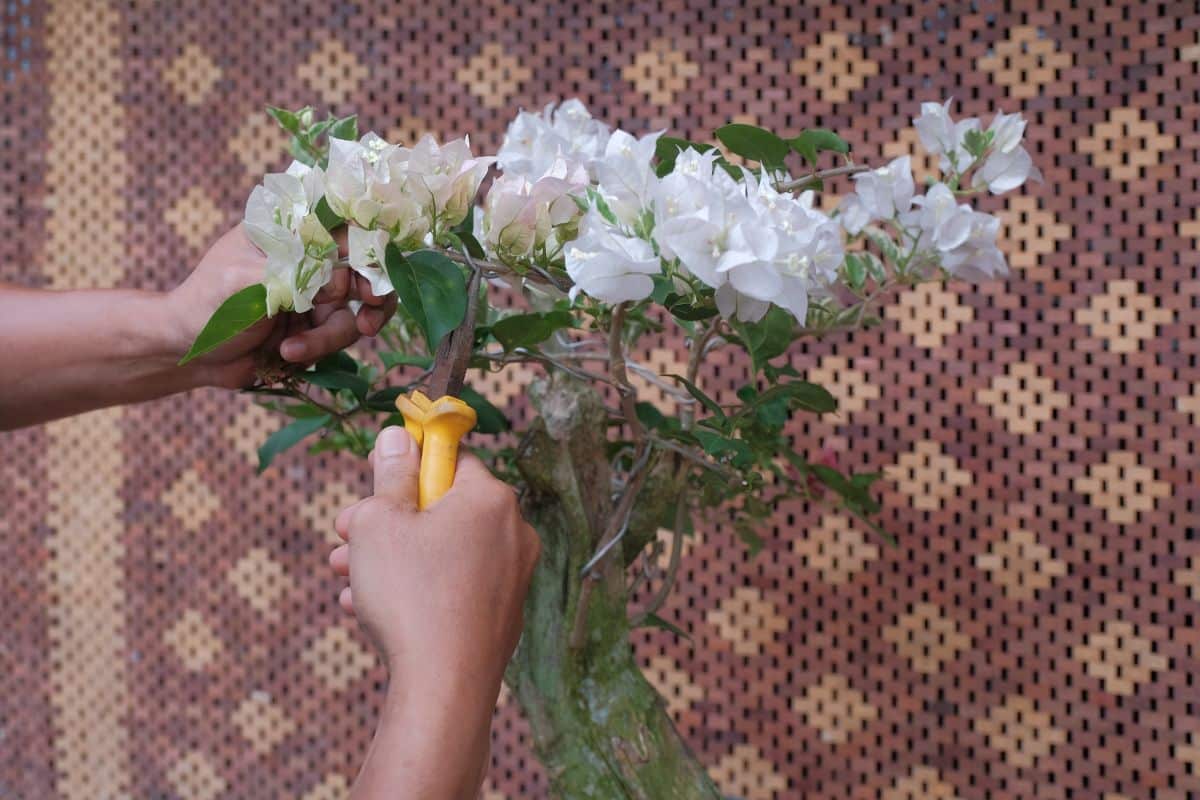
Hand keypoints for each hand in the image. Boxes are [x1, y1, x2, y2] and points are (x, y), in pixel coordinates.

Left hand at [165, 226, 396, 387]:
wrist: (188, 354)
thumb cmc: (207, 306)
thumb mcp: (247, 281)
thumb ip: (295, 273)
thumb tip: (343, 277)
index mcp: (290, 230)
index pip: (346, 225)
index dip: (370, 247)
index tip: (374, 274)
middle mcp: (310, 257)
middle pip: (367, 268)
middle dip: (372, 296)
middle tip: (367, 319)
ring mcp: (316, 293)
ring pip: (356, 311)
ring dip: (330, 336)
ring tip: (295, 349)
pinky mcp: (317, 327)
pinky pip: (341, 337)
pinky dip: (318, 349)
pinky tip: (287, 354)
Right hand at [328, 426, 539, 798]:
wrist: (444, 687)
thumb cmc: (410, 596)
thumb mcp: (380, 522)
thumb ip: (388, 475)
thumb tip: (396, 437)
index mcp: (490, 498)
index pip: (450, 459)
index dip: (406, 466)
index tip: (372, 477)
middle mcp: (514, 533)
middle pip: (443, 509)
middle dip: (388, 520)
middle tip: (346, 533)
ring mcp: (512, 578)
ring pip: (442, 553)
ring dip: (392, 558)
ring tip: (346, 575)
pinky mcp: (502, 615)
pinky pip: (453, 588)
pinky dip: (415, 590)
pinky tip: (367, 607)